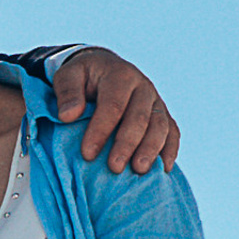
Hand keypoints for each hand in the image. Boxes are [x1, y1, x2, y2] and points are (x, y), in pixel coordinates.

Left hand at [53, 50, 180, 174]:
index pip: (112, 105)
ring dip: (151, 149)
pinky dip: (170, 149)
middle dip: (127, 144)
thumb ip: (67, 92)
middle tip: (115, 168)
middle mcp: (143, 87)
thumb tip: (68, 116)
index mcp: (120, 75)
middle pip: (140, 118)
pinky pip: (172, 131)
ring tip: (139, 171)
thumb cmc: (81, 77)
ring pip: (160, 125)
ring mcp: (155, 101)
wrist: (102, 67)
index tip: (88, 154)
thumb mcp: (66, 76)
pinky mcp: (162, 113)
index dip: (101, 131)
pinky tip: (163, 169)